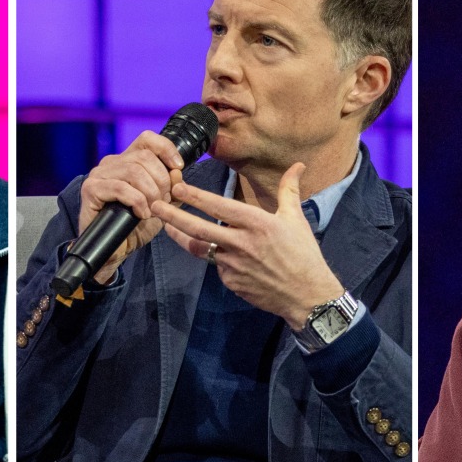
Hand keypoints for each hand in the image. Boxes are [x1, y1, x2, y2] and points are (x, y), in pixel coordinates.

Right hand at [78, 131, 184, 282]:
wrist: (116, 250)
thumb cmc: (136, 227)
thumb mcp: (161, 205)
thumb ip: (171, 188)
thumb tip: (177, 173)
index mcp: (128, 160)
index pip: (147, 139)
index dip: (166, 148)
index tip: (178, 168)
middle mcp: (112, 162)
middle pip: (145, 157)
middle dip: (161, 181)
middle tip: (163, 203)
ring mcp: (99, 174)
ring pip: (134, 171)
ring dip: (150, 193)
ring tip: (152, 211)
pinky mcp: (91, 189)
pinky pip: (120, 188)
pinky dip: (137, 201)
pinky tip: (141, 214)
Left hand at [150, 162, 342, 325]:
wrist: (306, 295)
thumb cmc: (303, 254)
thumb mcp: (296, 219)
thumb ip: (289, 190)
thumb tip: (297, 165)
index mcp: (256, 224)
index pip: (219, 207)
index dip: (195, 197)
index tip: (177, 188)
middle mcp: (240, 243)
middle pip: (199, 228)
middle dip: (173, 216)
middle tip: (154, 205)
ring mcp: (233, 265)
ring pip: (201, 248)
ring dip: (182, 237)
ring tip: (166, 227)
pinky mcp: (230, 282)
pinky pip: (216, 265)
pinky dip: (214, 257)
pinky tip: (215, 252)